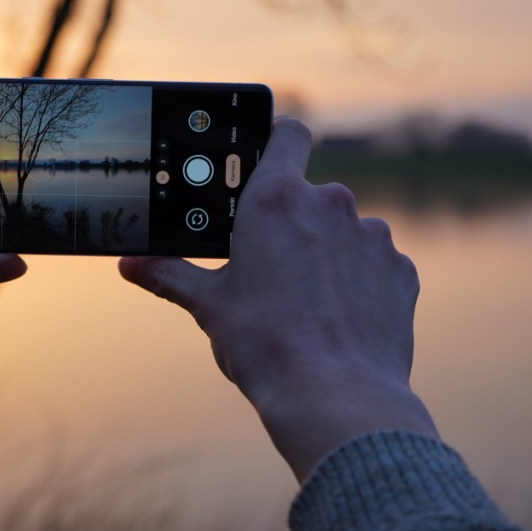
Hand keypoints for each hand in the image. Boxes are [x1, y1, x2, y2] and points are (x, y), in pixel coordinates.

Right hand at [119, 117, 436, 482]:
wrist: (334, 397)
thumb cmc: (264, 345)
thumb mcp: (209, 305)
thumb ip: (170, 274)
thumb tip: (131, 264)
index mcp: (276, 199)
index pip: (287, 133)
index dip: (277, 140)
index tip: (266, 159)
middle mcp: (330, 203)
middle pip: (311, 194)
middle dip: (293, 223)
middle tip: (271, 265)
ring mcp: (371, 236)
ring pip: (344, 231)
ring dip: (328, 253)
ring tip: (307, 302)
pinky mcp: (400, 270)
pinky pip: (374, 264)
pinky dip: (359, 282)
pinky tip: (340, 318)